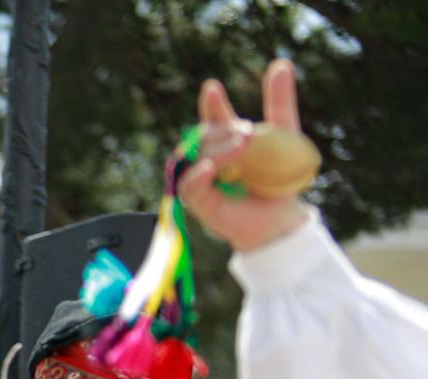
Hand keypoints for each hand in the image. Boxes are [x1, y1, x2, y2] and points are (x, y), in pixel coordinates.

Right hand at [179, 59, 315, 252]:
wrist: (281, 218)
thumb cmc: (280, 180)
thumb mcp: (285, 136)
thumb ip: (280, 102)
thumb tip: (281, 63)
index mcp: (226, 142)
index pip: (213, 118)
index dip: (212, 104)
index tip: (212, 88)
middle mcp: (209, 158)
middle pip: (205, 135)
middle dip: (224, 131)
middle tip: (249, 134)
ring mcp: (201, 178)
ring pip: (195, 155)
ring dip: (217, 149)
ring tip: (242, 148)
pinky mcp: (198, 201)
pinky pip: (189, 184)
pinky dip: (197, 174)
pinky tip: (209, 167)